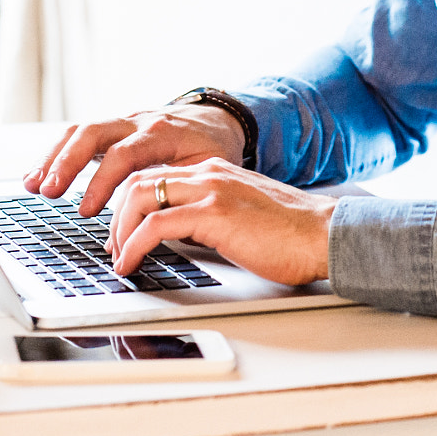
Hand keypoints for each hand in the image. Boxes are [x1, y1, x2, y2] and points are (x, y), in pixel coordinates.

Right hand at [23, 105, 245, 216]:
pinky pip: (79, 134)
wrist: (217, 117)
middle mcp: (137, 121)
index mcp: (162, 132)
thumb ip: (183, 191)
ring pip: (80, 130)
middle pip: (93, 132)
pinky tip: (38, 175)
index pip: (124, 154)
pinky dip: (56, 153)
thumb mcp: (210, 168)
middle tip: (47, 191)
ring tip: (32, 184)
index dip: (102, 182)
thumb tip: (160, 228)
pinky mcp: (112, 128)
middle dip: (66, 162)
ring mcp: (122, 121)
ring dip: (53, 157)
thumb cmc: (213, 148)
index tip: (85, 210)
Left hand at [106, 158, 334, 286]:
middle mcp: (208, 173)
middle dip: (117, 217)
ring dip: (120, 231)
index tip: (122, 234)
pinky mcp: (214, 213)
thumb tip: (180, 236)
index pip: (155, 176)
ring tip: (119, 257)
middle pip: (138, 181)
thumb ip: (210, 215)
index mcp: (214, 171)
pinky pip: (155, 225)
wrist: (323, 235)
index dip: (130, 206)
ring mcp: (210, 190)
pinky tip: (131, 264)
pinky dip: (134, 246)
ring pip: (139, 197)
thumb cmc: (291, 235)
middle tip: (113, 247)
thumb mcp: (240, 215)